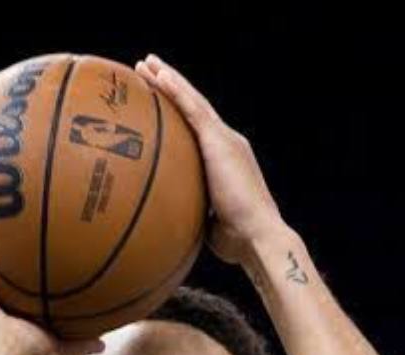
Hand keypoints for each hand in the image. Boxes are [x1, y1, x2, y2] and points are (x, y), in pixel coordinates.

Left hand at [135, 54, 283, 264]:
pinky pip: (191, 107)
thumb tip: (169, 225)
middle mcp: (228, 144)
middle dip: (172, 88)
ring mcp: (224, 139)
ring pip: (191, 101)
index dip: (180, 114)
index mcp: (225, 162)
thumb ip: (191, 214)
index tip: (160, 103)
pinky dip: (174, 88)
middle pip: (194, 109)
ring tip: (146, 63)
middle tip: (149, 70)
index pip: (198, 132)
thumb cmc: (237, 241)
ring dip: (168, 80)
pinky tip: (157, 74)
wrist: (258, 236)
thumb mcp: (208, 223)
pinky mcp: (219, 140)